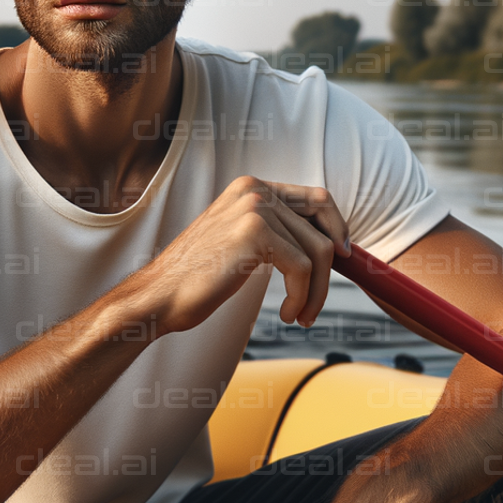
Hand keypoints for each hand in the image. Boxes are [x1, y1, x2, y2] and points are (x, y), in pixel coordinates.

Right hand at [125, 176, 349, 332]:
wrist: (160, 296)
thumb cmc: (197, 279)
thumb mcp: (241, 243)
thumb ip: (276, 233)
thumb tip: (327, 244)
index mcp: (251, 187)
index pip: (317, 197)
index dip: (337, 227)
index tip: (343, 257)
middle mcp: (255, 189)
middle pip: (322, 226)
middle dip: (330, 269)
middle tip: (319, 300)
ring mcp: (255, 208)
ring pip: (317, 252)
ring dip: (315, 292)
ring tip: (300, 315)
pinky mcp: (255, 233)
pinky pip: (303, 268)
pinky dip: (301, 297)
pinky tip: (286, 315)